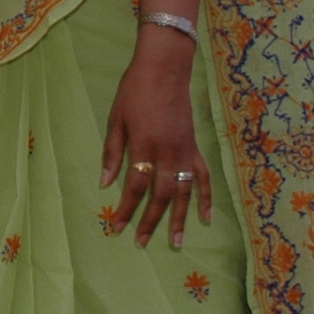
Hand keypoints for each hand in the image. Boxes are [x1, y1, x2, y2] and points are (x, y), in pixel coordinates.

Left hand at [102, 32, 211, 246]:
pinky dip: (207, 197)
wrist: (165, 70)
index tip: (117, 227)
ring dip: (180, 218)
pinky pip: (203, 177)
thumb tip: (106, 183)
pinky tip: (206, 216)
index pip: (134, 187)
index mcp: (144, 147)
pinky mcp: (196, 148)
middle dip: (150, 221)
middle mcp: (167, 154)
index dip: (125, 209)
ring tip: (176, 242)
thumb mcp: (116, 120)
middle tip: (141, 242)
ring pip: (184, 192)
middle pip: (160, 196)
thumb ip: (112, 153)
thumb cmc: (134, 92)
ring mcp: (185, 152)